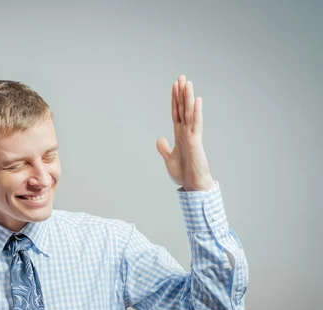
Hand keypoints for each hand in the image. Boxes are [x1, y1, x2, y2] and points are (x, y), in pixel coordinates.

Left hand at [156, 75, 214, 191]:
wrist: (193, 185)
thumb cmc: (184, 173)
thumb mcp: (169, 159)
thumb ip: (164, 148)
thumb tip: (160, 138)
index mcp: (180, 135)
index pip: (176, 113)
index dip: (175, 100)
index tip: (174, 86)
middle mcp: (187, 132)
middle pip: (183, 108)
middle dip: (182, 93)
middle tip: (181, 76)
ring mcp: (192, 135)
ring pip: (190, 112)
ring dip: (188, 97)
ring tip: (187, 82)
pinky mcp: (196, 141)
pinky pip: (196, 124)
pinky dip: (196, 112)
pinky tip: (197, 100)